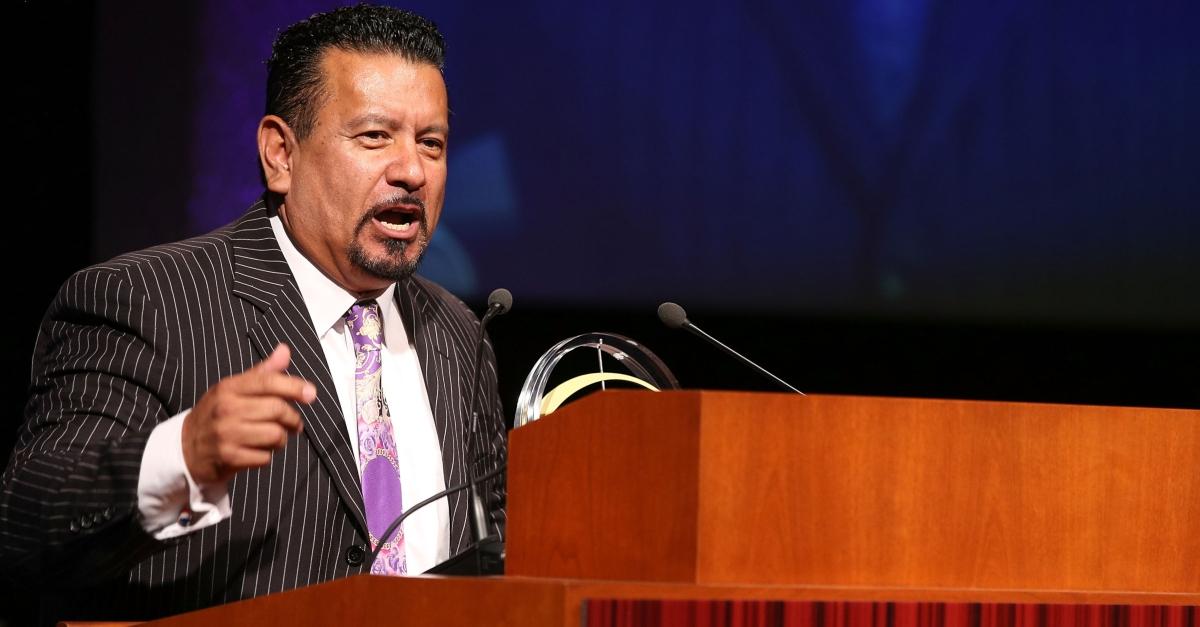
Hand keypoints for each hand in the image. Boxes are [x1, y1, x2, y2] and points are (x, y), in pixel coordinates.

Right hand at [182, 343, 316, 483]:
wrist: (185, 448)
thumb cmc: (216, 414)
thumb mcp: (233, 389)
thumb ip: (262, 373)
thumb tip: (285, 350)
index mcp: (229, 388)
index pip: (268, 382)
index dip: (294, 387)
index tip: (311, 394)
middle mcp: (226, 408)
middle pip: (277, 410)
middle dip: (292, 419)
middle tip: (293, 423)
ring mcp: (226, 433)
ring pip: (275, 435)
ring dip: (281, 439)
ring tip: (273, 437)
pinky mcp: (228, 457)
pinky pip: (265, 457)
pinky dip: (267, 456)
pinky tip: (257, 451)